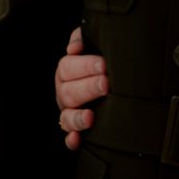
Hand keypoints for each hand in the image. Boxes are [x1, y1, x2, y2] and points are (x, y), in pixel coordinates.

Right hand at [53, 32, 108, 149]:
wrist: (114, 76)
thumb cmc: (102, 58)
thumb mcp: (92, 43)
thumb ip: (82, 37)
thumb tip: (74, 48)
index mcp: (66, 71)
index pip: (67, 68)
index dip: (83, 66)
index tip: (103, 65)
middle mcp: (64, 93)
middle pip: (68, 92)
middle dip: (87, 88)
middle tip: (105, 84)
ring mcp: (69, 112)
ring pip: (66, 118)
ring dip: (77, 117)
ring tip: (91, 116)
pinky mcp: (77, 130)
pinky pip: (69, 138)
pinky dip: (72, 140)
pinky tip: (77, 140)